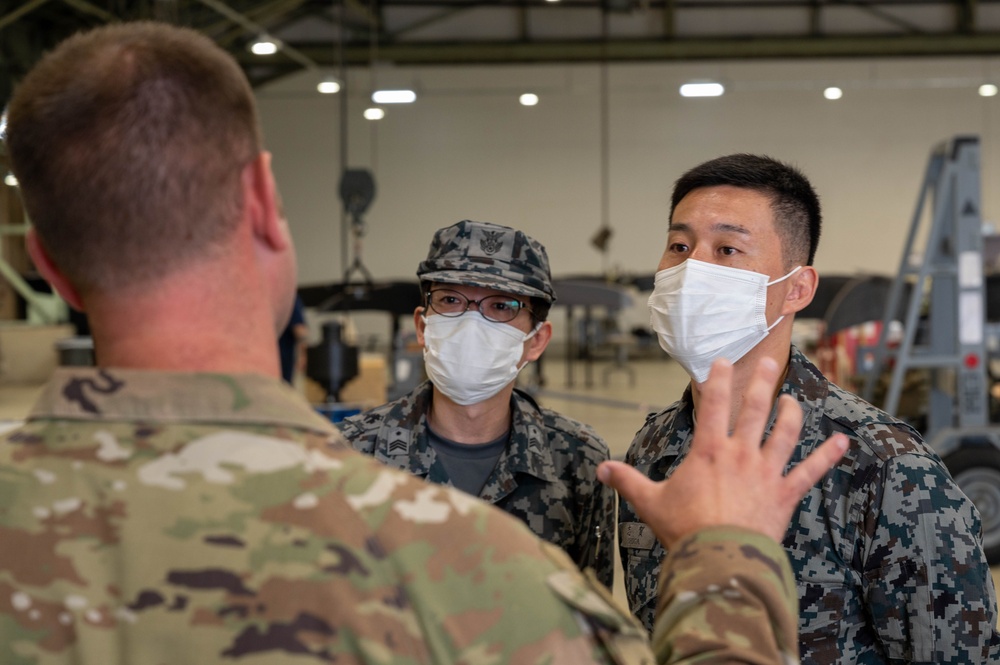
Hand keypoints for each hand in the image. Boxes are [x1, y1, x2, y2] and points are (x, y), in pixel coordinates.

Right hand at [598, 356, 846, 546]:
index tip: (723, 360)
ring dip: (791, 412)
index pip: (712, 404)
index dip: (718, 379)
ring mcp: (766, 472)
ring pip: (785, 432)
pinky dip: (828, 456)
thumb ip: (627, 481)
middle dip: (762, 382)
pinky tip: (842, 442)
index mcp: (708, 451)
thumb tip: (601, 470)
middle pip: (755, 408)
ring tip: (792, 398)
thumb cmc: (685, 530)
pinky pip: (811, 471)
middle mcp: (740, 454)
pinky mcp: (785, 495)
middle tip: (771, 362)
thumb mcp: (650, 503)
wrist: (720, 559)